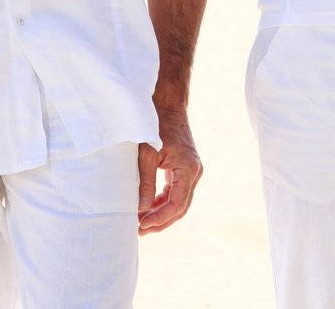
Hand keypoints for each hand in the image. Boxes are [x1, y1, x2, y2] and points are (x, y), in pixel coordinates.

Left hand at [137, 107, 202, 233]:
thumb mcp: (146, 155)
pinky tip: (148, 207)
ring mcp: (191, 170)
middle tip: (140, 231)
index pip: (176, 205)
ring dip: (162, 212)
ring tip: (142, 222)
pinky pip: (176, 191)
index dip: (159, 219)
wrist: (166, 103)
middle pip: (180, 208)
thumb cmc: (155, 125)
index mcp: (188, 170)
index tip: (141, 226)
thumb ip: (145, 184)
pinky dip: (164, 201)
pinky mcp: (184, 167)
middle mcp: (194, 172)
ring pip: (179, 201)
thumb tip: (141, 210)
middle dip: (161, 221)